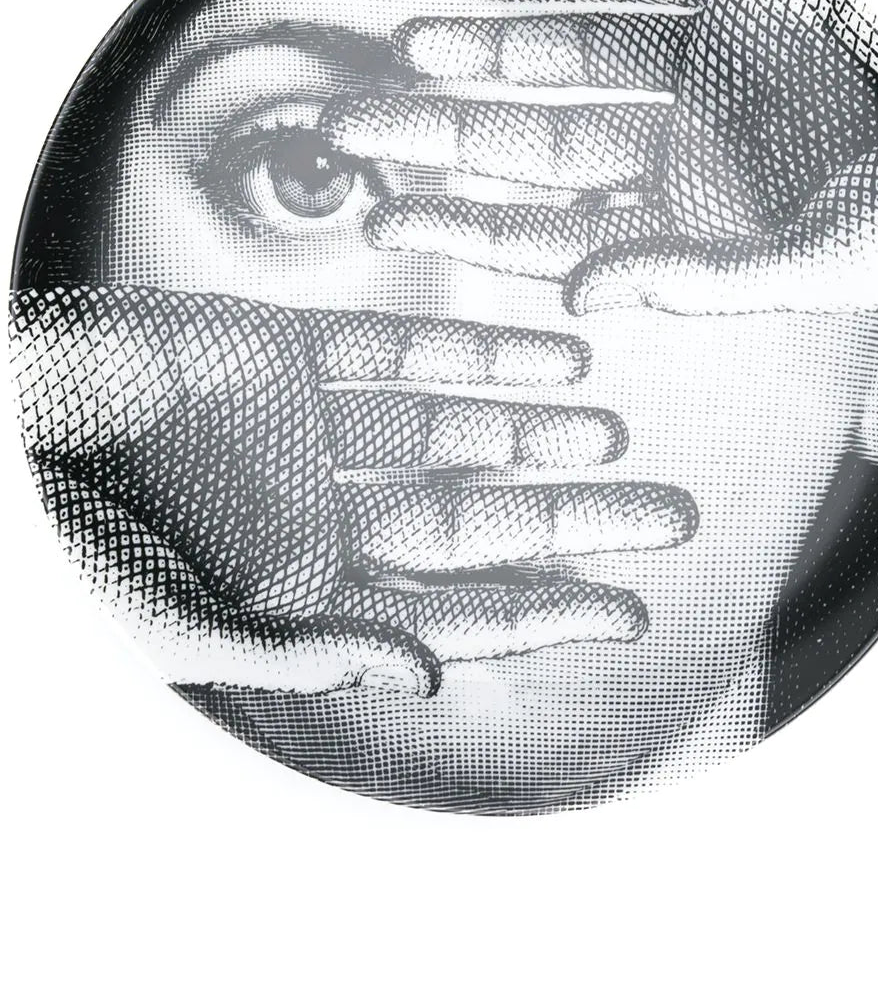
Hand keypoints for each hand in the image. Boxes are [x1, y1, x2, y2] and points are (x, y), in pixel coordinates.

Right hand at [11, 286, 695, 693]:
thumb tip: (430, 675)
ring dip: (536, 428)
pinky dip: (476, 348)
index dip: (545, 611)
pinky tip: (552, 349)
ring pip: (454, 429)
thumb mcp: (180, 621)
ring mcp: (311, 426)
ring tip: (614, 429)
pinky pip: (402, 347)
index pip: (455, 609)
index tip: (628, 609)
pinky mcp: (288, 350)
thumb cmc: (76, 535)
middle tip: (668, 514)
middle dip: (572, 518)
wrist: (16, 418)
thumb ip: (307, 648)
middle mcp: (327, 506)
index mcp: (308, 584)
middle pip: (479, 519)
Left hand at [321, 0, 877, 312]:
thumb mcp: (830, 258)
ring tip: (403, 54)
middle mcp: (679, 149)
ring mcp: (696, 69)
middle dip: (442, 142)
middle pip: (532, 149)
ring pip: (560, 64)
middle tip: (351, 138)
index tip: (383, 225)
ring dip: (480, 57)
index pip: (551, 236)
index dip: (465, 234)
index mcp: (693, 224)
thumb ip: (706, 278)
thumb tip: (585, 296)